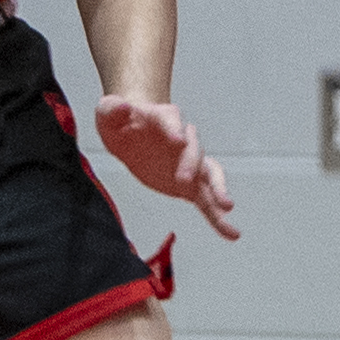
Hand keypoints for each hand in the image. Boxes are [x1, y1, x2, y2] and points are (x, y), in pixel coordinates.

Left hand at [96, 94, 240, 240]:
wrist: (130, 131)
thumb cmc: (120, 118)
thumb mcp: (108, 112)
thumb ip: (113, 109)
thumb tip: (123, 107)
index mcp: (165, 118)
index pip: (173, 120)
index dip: (176, 129)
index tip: (178, 139)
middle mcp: (184, 140)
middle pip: (194, 150)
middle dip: (191, 164)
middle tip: (183, 180)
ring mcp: (189, 163)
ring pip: (209, 176)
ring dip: (218, 190)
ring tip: (226, 207)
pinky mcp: (188, 184)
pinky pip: (206, 200)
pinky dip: (217, 216)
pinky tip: (231, 233)